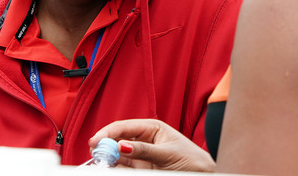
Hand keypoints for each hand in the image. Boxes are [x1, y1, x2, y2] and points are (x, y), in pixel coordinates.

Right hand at [89, 119, 215, 171]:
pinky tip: (109, 166)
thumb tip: (122, 146)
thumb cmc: (192, 160)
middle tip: (94, 152)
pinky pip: (124, 166)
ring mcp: (141, 154)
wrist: (203, 175)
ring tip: (99, 160)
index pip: (125, 127)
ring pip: (118, 154)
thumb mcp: (168, 153)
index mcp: (152, 128)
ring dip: (108, 156)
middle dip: (105, 144)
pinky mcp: (142, 168)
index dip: (108, 132)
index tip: (96, 140)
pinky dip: (115, 166)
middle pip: (118, 139)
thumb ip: (144, 150)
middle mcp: (144, 139)